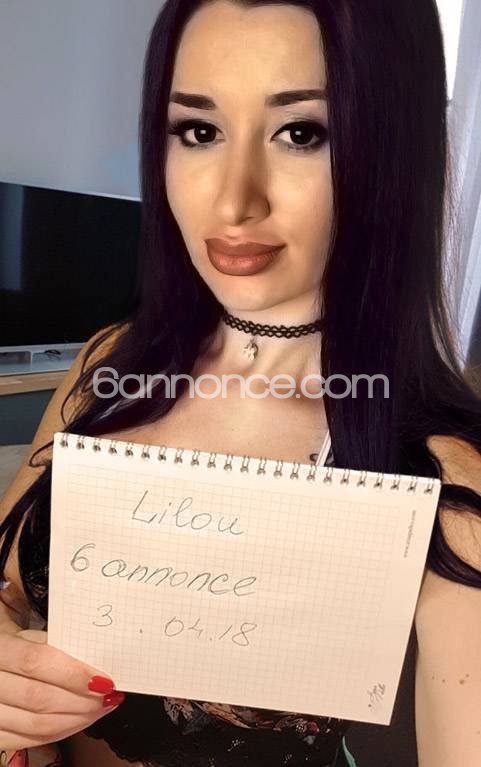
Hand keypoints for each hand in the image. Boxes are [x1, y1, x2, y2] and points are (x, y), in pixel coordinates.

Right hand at [0, 624, 124, 751]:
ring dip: (77, 719)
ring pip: (37, 725)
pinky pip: (32, 740)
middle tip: (108, 695)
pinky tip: (79, 719)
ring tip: (100, 708)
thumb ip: (58, 642)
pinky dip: (62, 732)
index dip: (73, 674)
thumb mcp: (29, 632)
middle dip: (82, 700)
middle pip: (39, 698)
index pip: (36, 662)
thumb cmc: (14, 644)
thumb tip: (97, 659)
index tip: (102, 679)